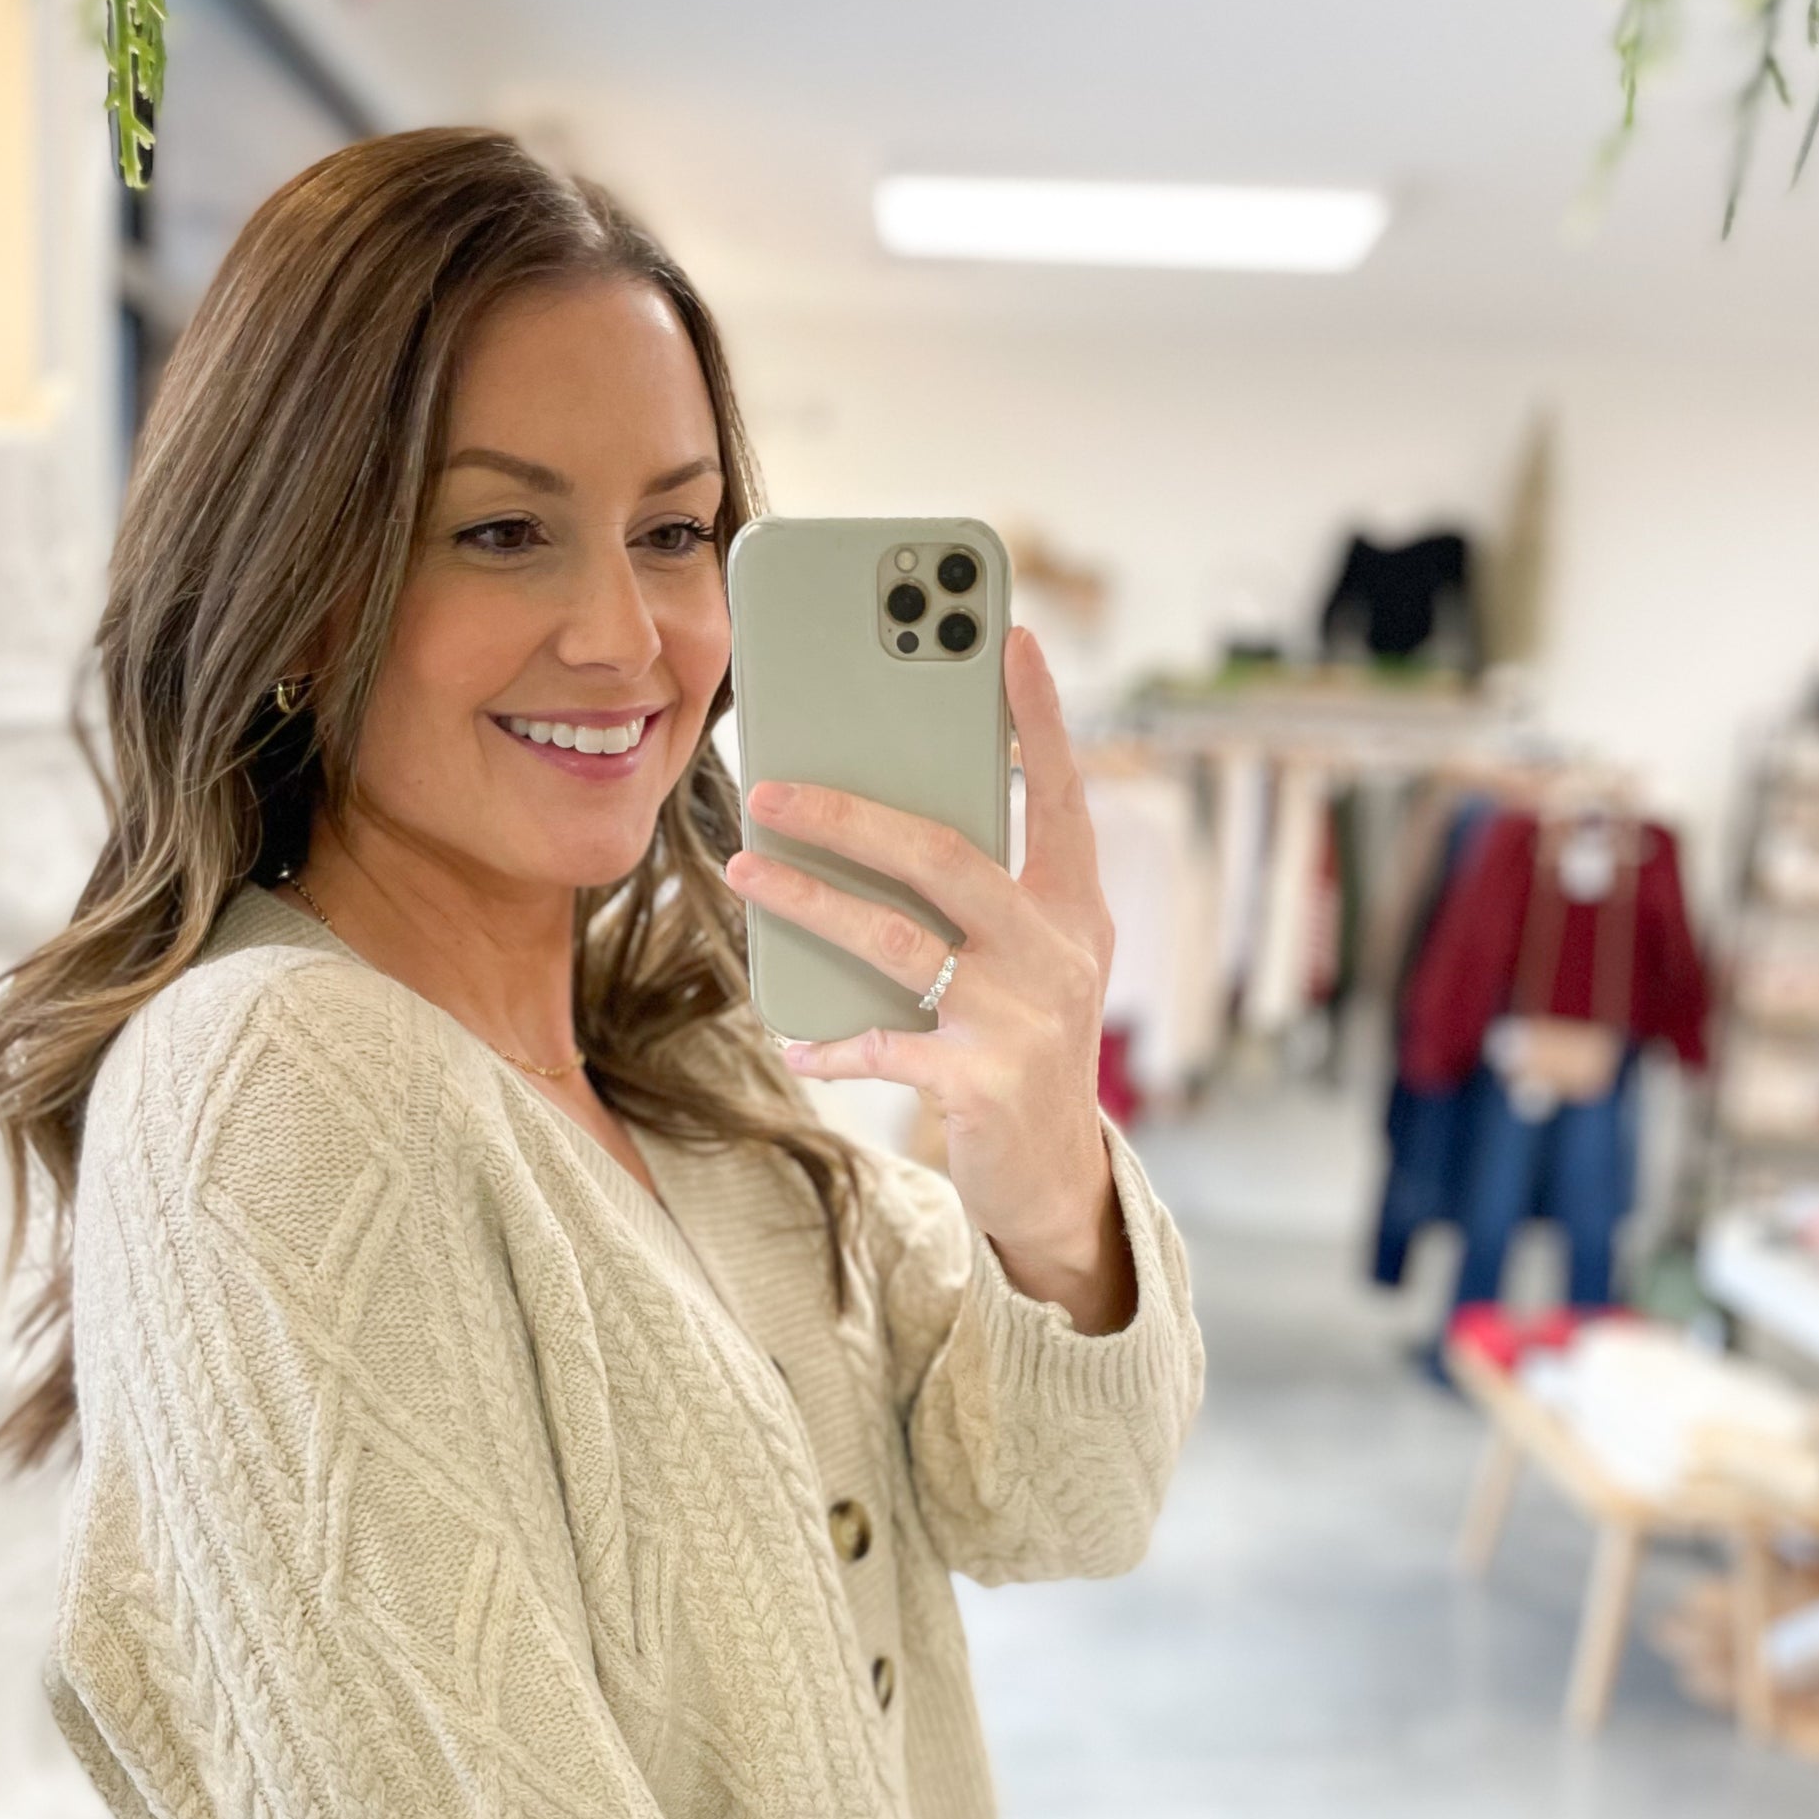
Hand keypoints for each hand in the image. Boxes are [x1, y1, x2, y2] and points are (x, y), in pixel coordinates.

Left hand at [725, 627, 1132, 1333]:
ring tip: (744, 871)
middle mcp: (1059, 950)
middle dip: (848, 814)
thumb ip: (973, 896)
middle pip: (943, 856)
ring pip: (896, 940)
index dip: (1040, 717)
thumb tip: (869, 821)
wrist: (1054, 1181)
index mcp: (1074, 907)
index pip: (1062, 795)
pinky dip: (831, 1041)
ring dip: (808, 902)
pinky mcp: (983, 1082)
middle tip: (770, 785)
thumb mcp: (1022, 962)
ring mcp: (1025, 1017)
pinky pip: (883, 1046)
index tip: (1012, 637)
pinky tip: (795, 1037)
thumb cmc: (1018, 1047)